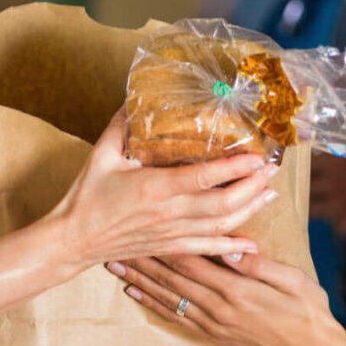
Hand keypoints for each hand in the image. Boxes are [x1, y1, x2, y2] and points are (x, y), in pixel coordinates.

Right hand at [51, 113, 278, 272]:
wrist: (73, 239)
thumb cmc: (87, 196)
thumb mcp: (102, 154)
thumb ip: (122, 125)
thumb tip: (136, 97)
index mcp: (154, 188)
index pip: (204, 178)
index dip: (234, 168)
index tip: (257, 156)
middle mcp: (169, 213)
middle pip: (222, 203)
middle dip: (252, 187)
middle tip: (272, 171)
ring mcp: (172, 233)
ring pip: (221, 225)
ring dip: (250, 210)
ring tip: (270, 194)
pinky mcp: (170, 247)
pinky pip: (207, 248)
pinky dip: (231, 247)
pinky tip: (251, 244)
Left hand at [106, 251, 345, 345]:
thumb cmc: (308, 310)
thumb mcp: (293, 279)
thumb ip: (259, 265)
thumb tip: (230, 246)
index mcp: (236, 290)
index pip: (192, 261)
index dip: (164, 242)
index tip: (143, 225)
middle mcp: (218, 309)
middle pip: (171, 279)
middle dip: (142, 261)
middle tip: (114, 243)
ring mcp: (213, 325)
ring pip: (168, 298)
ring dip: (140, 282)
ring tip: (115, 267)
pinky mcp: (214, 335)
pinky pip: (176, 318)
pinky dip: (154, 305)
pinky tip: (137, 295)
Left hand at [309, 148, 345, 235]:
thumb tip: (335, 124)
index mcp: (335, 159)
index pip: (303, 162)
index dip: (302, 164)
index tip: (302, 165)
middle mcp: (332, 183)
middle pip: (303, 186)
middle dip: (304, 186)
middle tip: (308, 185)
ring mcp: (339, 206)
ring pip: (311, 209)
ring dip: (317, 206)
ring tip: (325, 203)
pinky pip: (335, 225)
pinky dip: (340, 221)